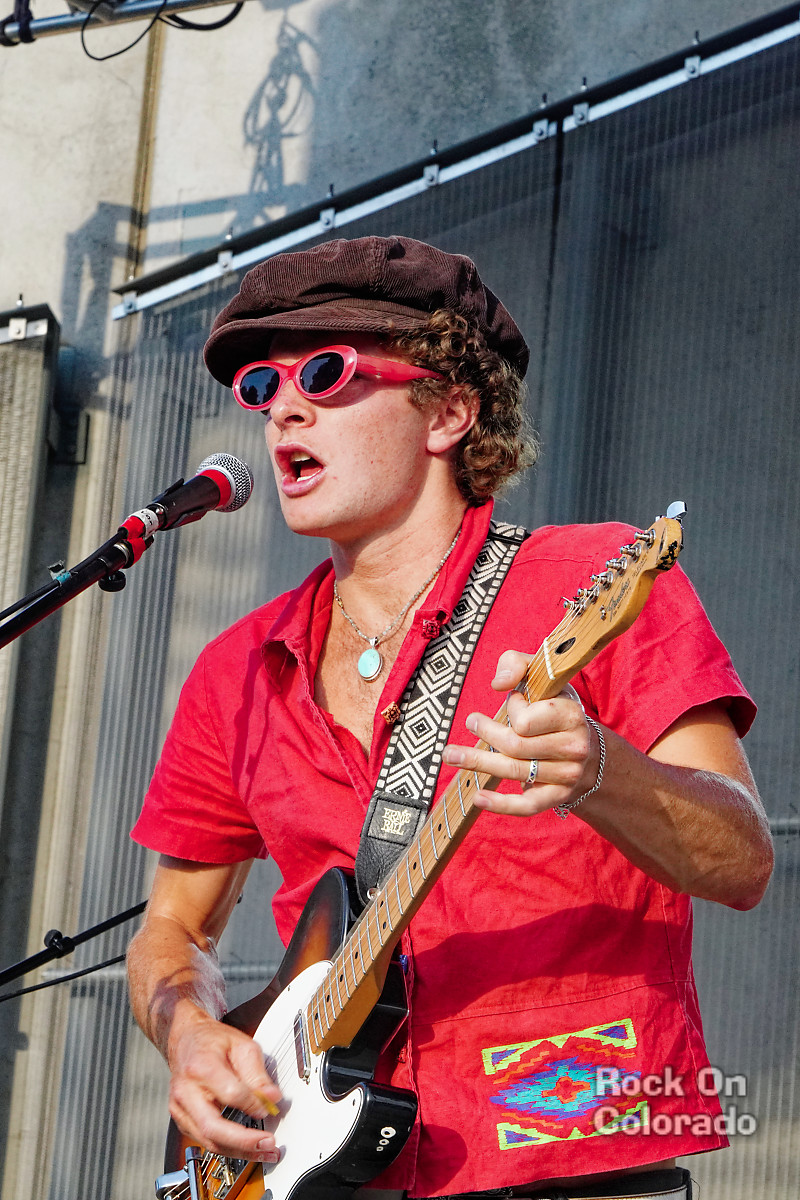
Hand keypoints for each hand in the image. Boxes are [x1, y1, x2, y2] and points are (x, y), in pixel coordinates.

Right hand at [167, 1012, 282, 1161]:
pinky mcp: (182, 1121)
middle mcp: (186, 1091)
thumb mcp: (242, 1046)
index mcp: (201, 1067)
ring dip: (239, 1151)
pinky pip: (206, 1141)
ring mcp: (180, 1109)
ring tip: (264, 1151)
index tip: (268, 1107)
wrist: (187, 1041)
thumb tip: (271, 1098)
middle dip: (243, 1141)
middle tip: (268, 1144)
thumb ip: (257, 1074)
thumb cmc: (212, 1042)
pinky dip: (228, 1147)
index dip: (252, 1104)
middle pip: (213, 1127)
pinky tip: (247, 1148)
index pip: (230, 1094)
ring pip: (209, 1141)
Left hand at [441, 650, 602, 815]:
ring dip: (478, 762)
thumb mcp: (542, 676)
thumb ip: (517, 664)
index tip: (516, 701)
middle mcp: (573, 747)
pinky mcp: (557, 796)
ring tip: (450, 754)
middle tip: (469, 722)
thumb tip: (498, 683)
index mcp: (571, 715)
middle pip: (515, 747)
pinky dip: (501, 804)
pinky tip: (478, 798)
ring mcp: (567, 775)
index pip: (525, 720)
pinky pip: (527, 806)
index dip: (513, 709)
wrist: (586, 746)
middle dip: (486, 734)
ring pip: (514, 771)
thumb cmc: (555, 706)